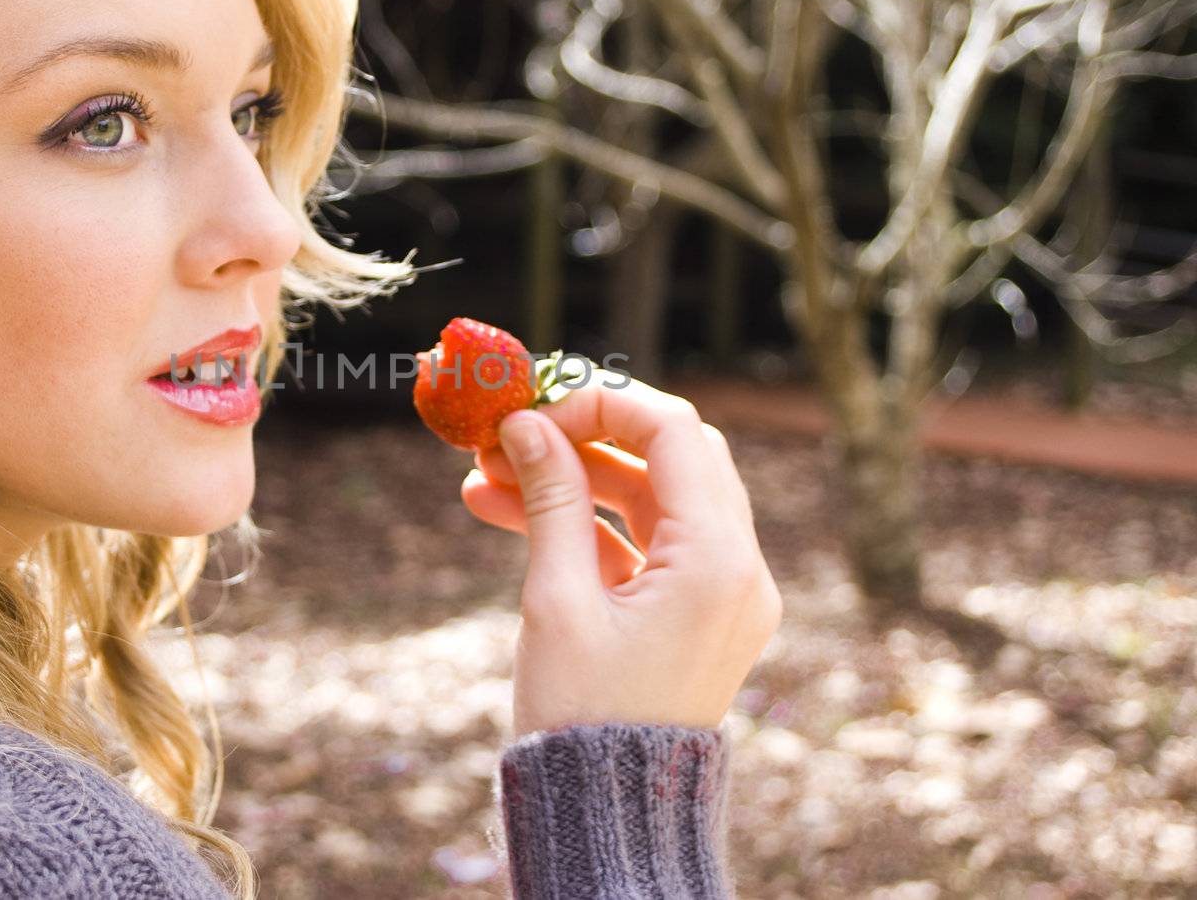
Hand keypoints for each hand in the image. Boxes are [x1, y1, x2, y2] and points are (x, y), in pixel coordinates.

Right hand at [460, 372, 781, 736]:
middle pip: (670, 456)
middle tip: (511, 428)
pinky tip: (507, 512)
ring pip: (651, 499)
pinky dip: (585, 525)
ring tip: (483, 477)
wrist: (610, 819)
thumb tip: (526, 422)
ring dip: (573, 480)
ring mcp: (723, 593)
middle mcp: (739, 569)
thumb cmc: (582, 719)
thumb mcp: (557, 599)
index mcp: (718, 561)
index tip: (530, 406)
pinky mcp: (697, 614)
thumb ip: (550, 498)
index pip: (673, 432)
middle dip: (585, 434)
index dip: (599, 403)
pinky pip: (645, 545)